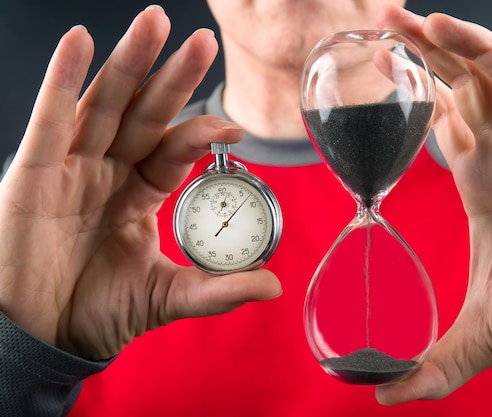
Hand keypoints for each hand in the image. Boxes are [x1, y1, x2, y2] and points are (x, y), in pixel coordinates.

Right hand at [0, 6, 280, 359]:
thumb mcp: (166, 297)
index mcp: (139, 194)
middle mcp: (108, 172)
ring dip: (128, 62)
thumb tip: (273, 285)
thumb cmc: (96, 311)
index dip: (200, 135)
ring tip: (155, 22)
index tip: (233, 129)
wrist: (41, 335)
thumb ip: (217, 290)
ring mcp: (70, 167)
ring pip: (103, 105)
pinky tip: (79, 42)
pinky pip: (48, 120)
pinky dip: (61, 81)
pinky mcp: (32, 172)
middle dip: (174, 78)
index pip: (173, 151)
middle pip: (145, 114)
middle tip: (204, 44)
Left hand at [375, 6, 491, 401]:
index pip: (440, 119)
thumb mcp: (472, 334)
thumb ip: (428, 363)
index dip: (412, 90)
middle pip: (461, 85)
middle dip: (427, 50)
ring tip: (424, 18)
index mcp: (478, 181)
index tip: (380, 64)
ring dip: (465, 44)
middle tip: (388, 18)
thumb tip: (379, 397)